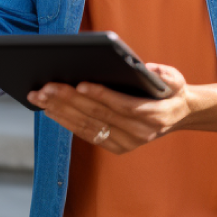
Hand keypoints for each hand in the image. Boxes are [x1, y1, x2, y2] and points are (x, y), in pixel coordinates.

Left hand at [27, 63, 188, 153]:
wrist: (176, 114)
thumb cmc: (170, 91)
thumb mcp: (175, 79)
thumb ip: (166, 75)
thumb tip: (149, 70)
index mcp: (154, 115)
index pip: (123, 106)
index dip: (101, 95)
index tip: (80, 84)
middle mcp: (139, 133)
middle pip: (99, 115)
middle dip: (70, 100)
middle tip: (46, 87)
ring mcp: (126, 143)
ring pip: (88, 126)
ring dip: (61, 111)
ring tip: (40, 97)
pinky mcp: (115, 146)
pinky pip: (87, 134)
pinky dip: (67, 121)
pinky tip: (50, 110)